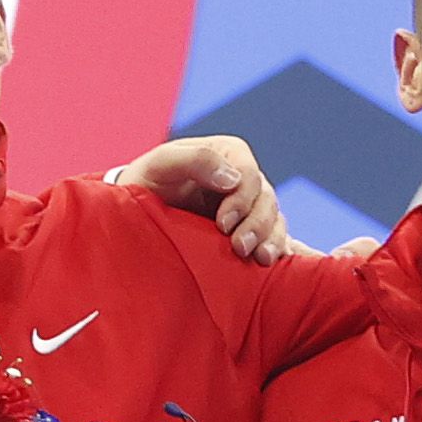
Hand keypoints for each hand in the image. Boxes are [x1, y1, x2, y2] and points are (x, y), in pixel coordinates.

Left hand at [114, 132, 296, 259]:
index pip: (250, 176)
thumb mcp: (162, 163)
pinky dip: (285, 252)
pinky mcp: (251, 233)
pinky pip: (276, 241)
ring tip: (262, 261)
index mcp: (230, 156)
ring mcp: (251, 208)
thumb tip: (231, 179)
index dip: (242, 200)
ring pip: (275, 222)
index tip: (222, 224)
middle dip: (258, 226)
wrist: (136, 213)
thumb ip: (195, 160)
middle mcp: (246, 180)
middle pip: (267, 201)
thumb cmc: (148, 181)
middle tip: (241, 249)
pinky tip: (281, 265)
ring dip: (272, 241)